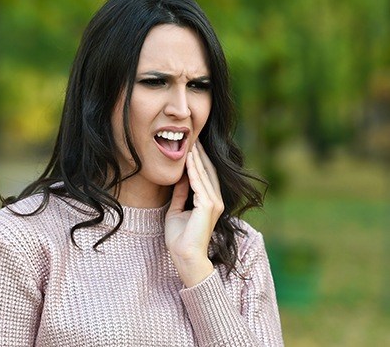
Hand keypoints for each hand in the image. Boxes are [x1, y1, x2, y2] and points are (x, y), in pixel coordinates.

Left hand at [165, 142, 224, 286]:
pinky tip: (188, 158)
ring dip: (196, 158)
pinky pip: (199, 183)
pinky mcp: (208, 206)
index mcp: (210, 202)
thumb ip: (181, 194)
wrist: (185, 256)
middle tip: (193, 137)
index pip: (205, 176)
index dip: (198, 160)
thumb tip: (179, 179)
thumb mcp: (177, 210)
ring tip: (190, 142)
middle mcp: (216, 201)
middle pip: (208, 171)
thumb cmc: (180, 238)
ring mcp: (214, 203)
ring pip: (204, 174)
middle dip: (200, 154)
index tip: (191, 146)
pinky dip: (193, 169)